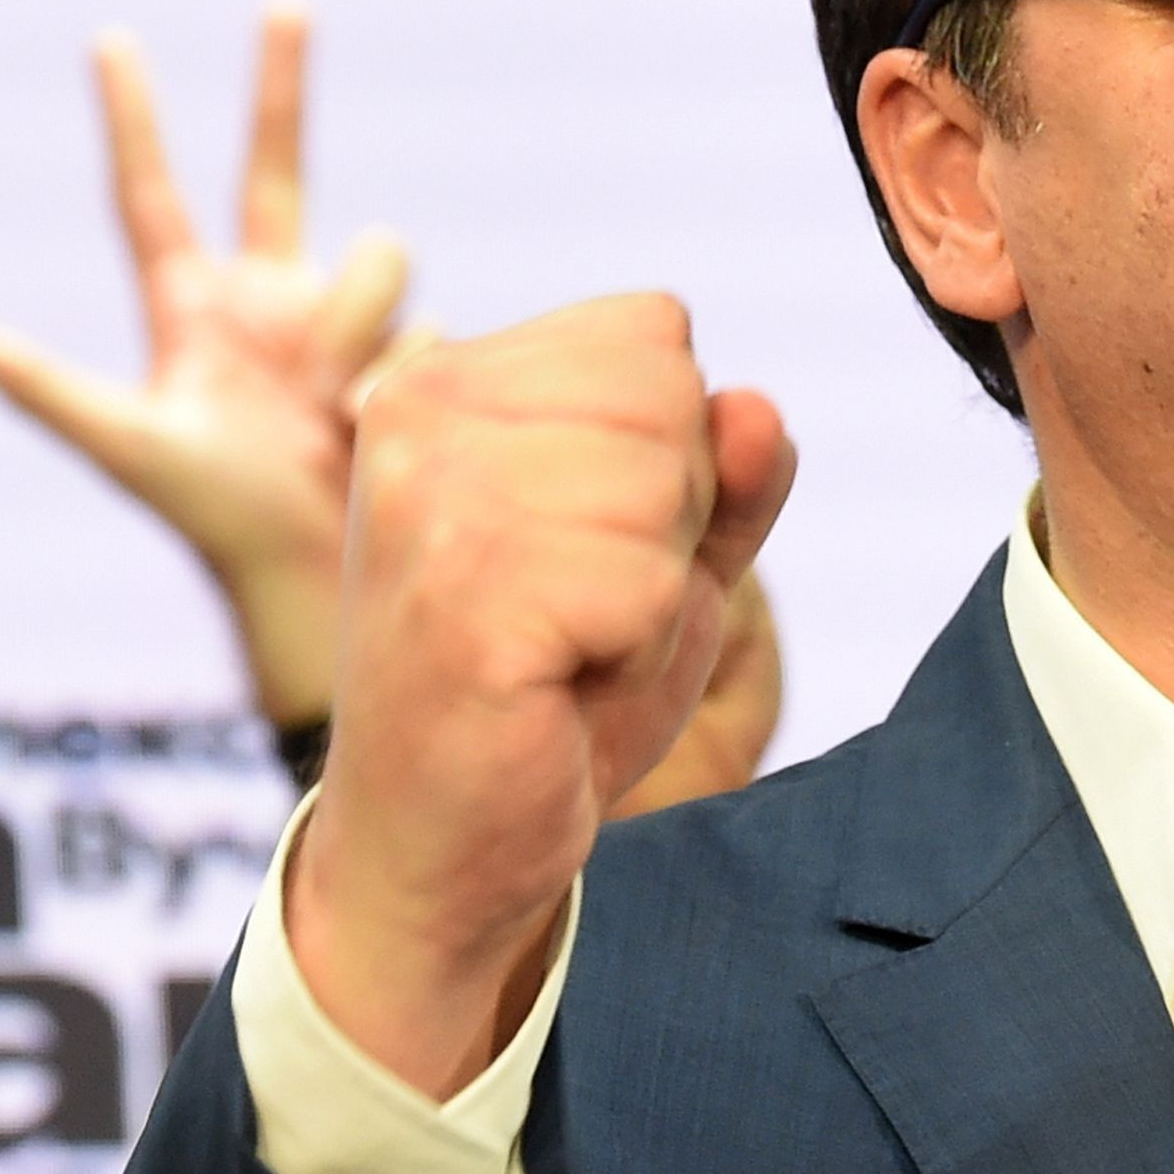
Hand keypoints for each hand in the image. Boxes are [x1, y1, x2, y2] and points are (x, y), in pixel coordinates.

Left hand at [0, 0, 413, 726]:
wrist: (318, 573)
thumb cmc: (211, 517)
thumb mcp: (123, 444)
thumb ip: (40, 382)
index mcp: (190, 304)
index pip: (152, 193)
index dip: (132, 119)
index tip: (110, 40)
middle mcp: (268, 293)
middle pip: (276, 163)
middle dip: (281, 83)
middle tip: (282, 2)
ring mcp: (342, 318)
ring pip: (379, 256)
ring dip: (358, 328)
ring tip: (336, 408)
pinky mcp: (411, 348)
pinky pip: (428, 323)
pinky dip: (402, 374)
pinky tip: (380, 425)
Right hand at [291, 296, 795, 1096]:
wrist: (442, 842)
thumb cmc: (553, 688)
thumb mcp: (666, 560)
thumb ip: (727, 476)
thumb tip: (754, 409)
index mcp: (448, 378)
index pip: (655, 331)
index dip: (673, 451)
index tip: (587, 542)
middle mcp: (419, 414)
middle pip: (670, 397)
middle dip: (671, 520)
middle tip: (581, 608)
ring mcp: (430, 503)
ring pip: (666, 487)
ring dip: (654, 593)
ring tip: (568, 647)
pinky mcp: (463, 598)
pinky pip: (649, 584)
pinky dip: (640, 653)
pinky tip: (559, 687)